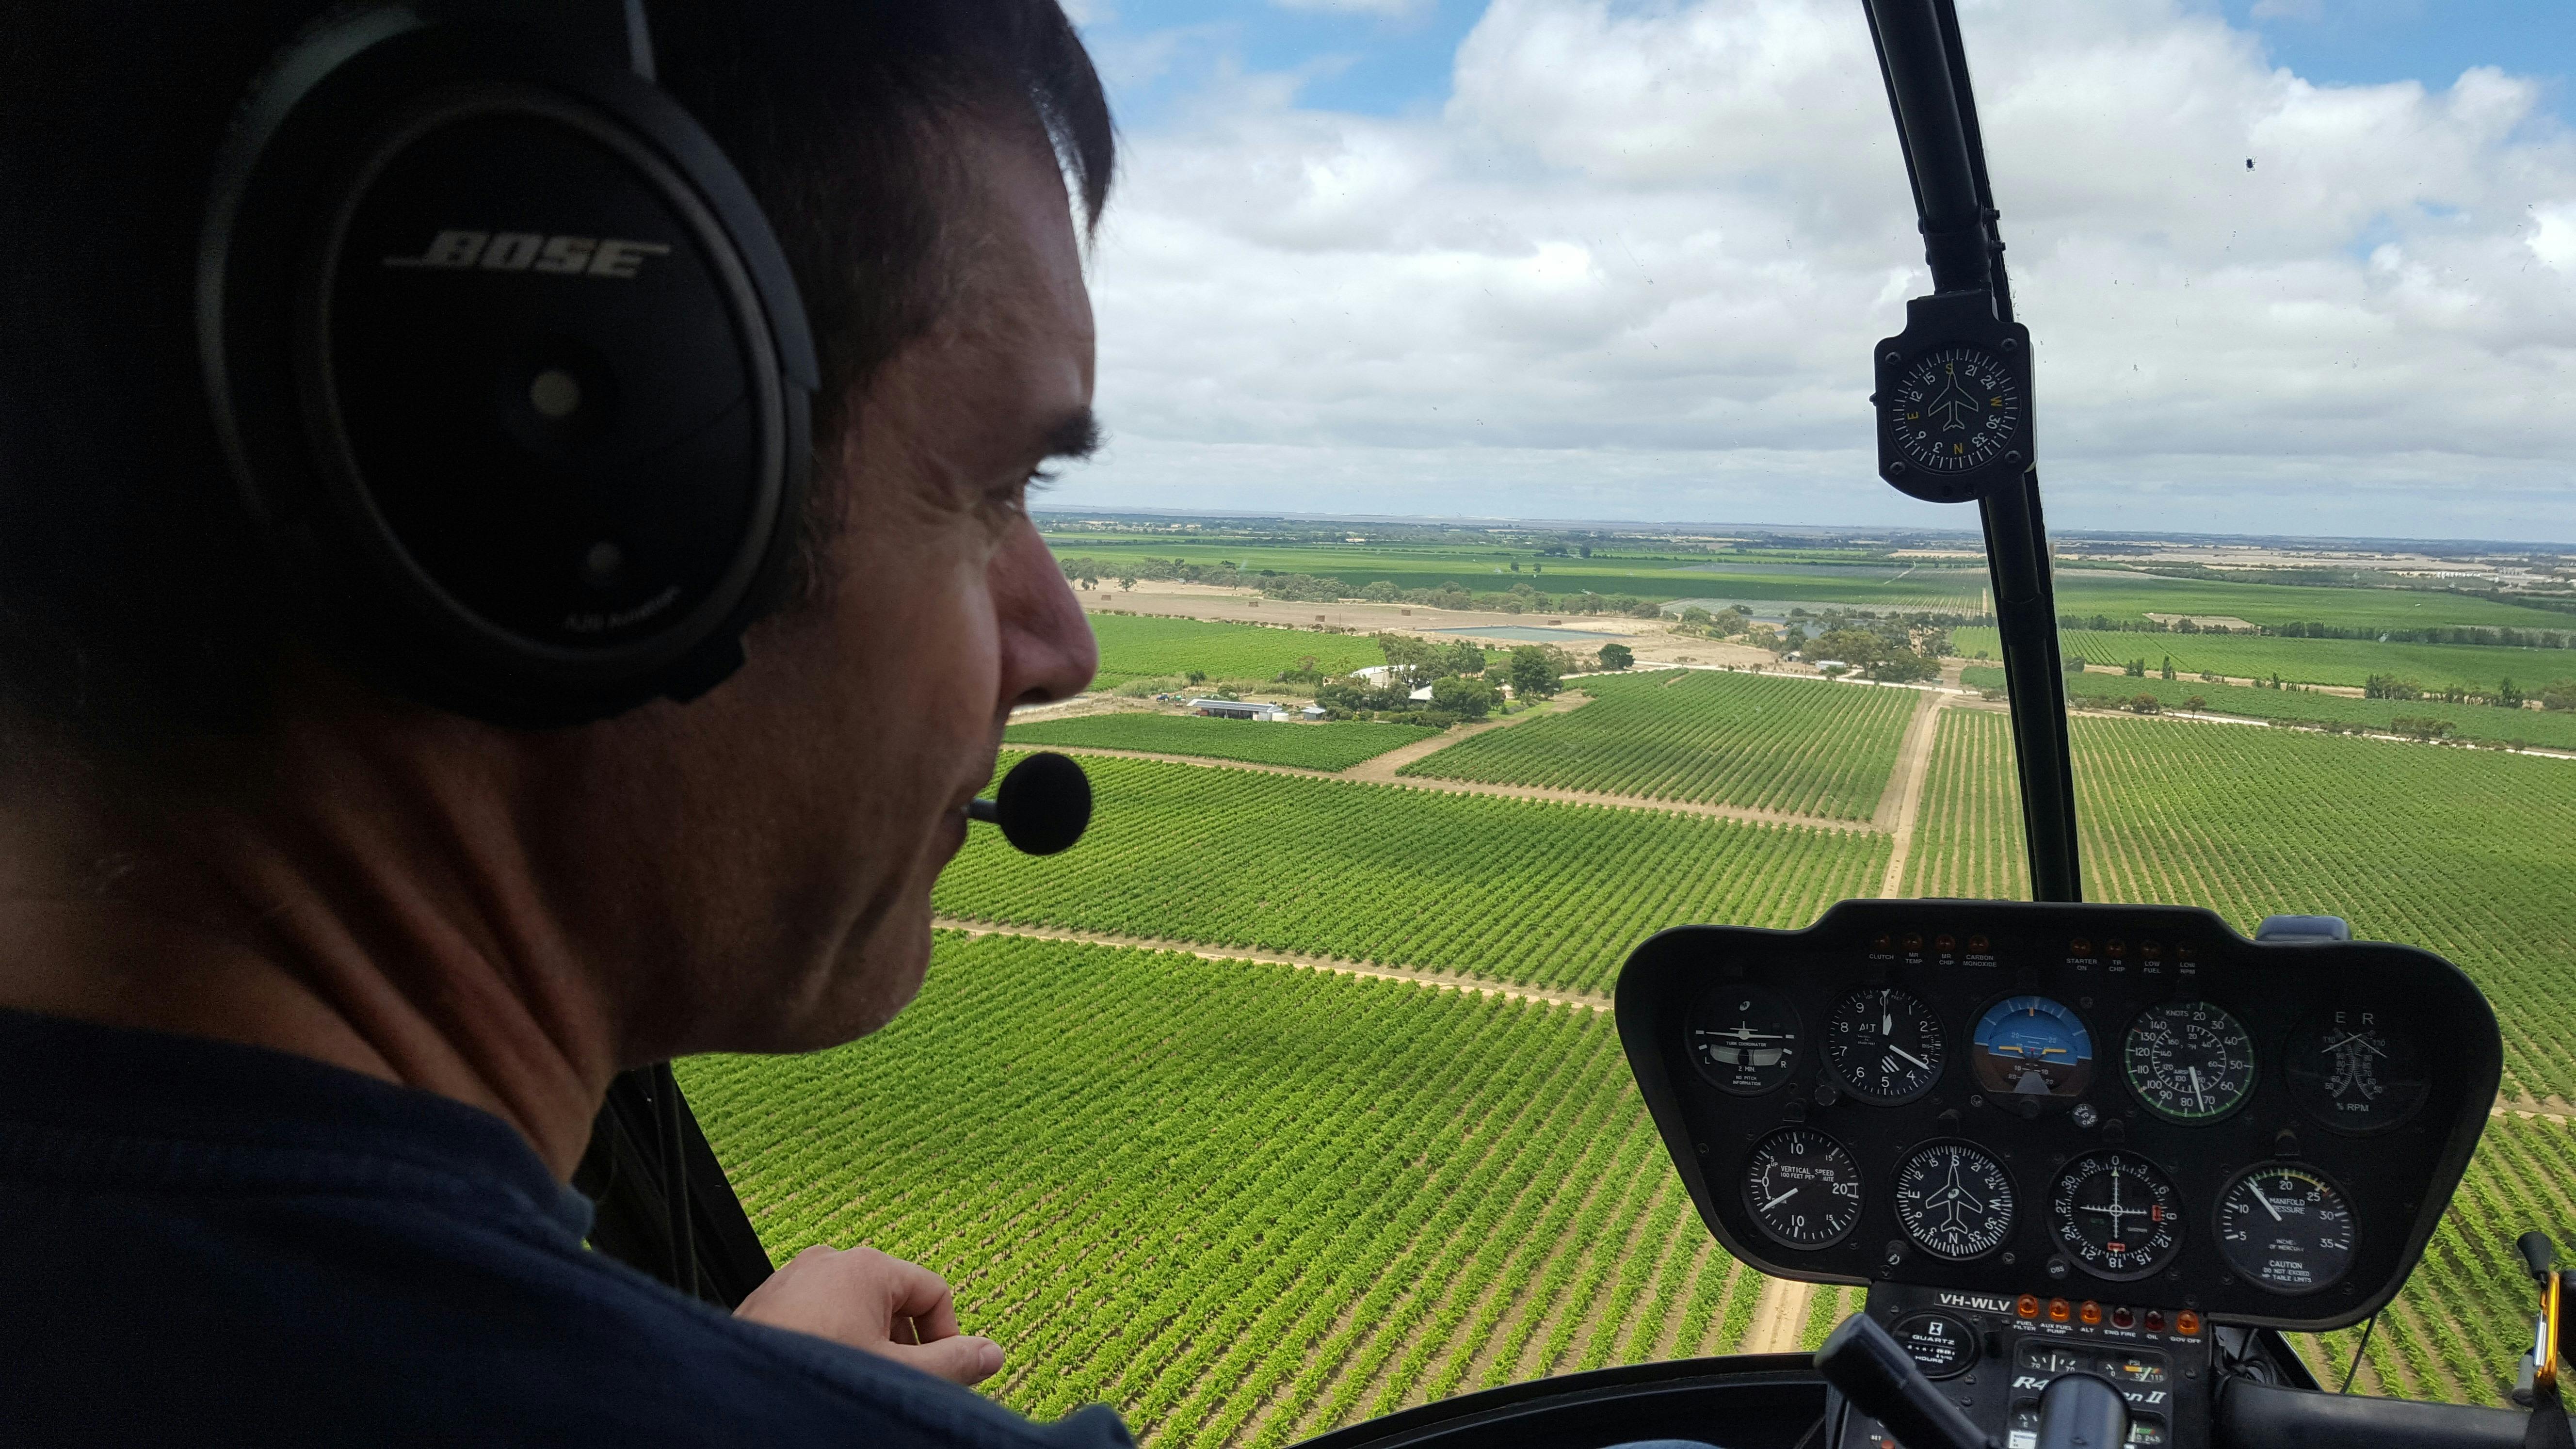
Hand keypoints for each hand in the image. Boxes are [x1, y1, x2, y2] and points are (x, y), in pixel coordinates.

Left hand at [734, 1244, 1004, 1386]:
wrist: (737, 1399)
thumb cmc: (813, 1378)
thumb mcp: (898, 1375)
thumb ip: (953, 1365)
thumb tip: (992, 1354)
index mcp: (867, 1266)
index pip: (934, 1291)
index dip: (946, 1338)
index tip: (940, 1375)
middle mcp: (829, 1261)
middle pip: (894, 1301)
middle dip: (902, 1346)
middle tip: (895, 1385)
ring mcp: (793, 1279)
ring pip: (854, 1312)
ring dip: (866, 1347)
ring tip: (854, 1381)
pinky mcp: (767, 1302)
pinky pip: (817, 1317)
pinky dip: (829, 1344)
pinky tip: (821, 1377)